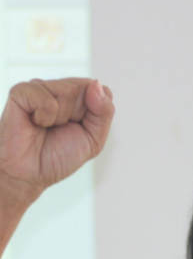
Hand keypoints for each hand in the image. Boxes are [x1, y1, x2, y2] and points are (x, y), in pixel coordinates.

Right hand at [0, 78, 113, 209]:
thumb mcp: (94, 140)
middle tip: (60, 129)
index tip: (80, 128)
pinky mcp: (21, 92)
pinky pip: (46, 99)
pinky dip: (44, 117)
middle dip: (78, 116)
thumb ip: (104, 112)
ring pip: (67, 91)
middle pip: (85, 88)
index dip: (96, 113)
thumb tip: (96, 84)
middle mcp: (59, 88)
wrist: (30, 174)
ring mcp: (40, 87)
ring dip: (60, 118)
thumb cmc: (59, 157)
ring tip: (46, 127)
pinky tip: (34, 123)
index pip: (102, 91)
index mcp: (78, 98)